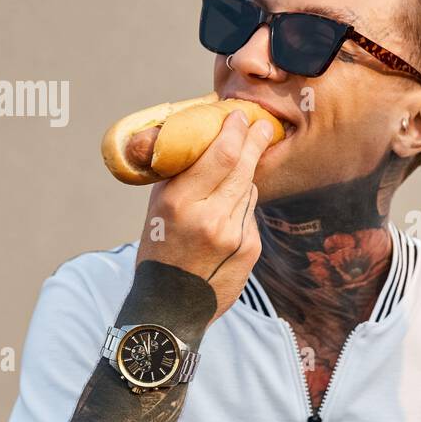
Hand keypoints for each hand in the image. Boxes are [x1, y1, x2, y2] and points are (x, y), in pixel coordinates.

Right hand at [135, 112, 272, 325]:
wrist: (170, 305)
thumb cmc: (160, 250)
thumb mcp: (157, 209)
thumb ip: (179, 176)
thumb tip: (203, 140)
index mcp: (179, 202)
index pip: (219, 155)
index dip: (234, 131)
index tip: (240, 116)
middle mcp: (209, 216)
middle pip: (242, 166)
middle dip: (254, 141)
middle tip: (263, 125)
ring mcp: (234, 234)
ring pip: (249, 189)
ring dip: (245, 177)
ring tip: (239, 169)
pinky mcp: (250, 248)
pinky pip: (251, 214)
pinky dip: (242, 208)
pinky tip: (228, 216)